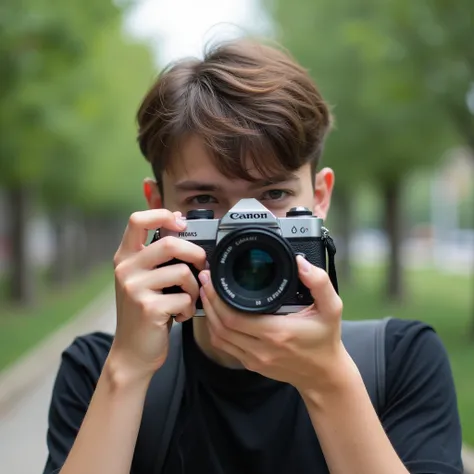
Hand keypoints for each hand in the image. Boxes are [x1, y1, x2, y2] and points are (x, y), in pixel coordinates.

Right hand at [110, 209, 206, 382]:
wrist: (132, 351)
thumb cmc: (145, 311)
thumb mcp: (143, 279)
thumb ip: (156, 256)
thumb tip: (182, 226)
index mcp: (125, 257)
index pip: (137, 220)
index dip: (162, 215)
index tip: (181, 222)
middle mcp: (126, 269)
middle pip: (171, 243)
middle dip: (196, 254)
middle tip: (202, 266)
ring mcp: (135, 288)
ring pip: (183, 272)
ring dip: (195, 287)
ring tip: (189, 298)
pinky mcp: (149, 308)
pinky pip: (185, 297)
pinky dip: (190, 307)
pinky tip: (182, 314)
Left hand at [198, 255, 348, 392]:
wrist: (323, 374)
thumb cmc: (325, 339)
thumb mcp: (331, 308)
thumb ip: (319, 283)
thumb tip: (300, 263)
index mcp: (277, 332)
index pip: (233, 316)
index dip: (217, 297)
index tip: (213, 277)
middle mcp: (262, 348)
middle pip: (220, 325)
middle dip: (209, 300)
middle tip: (205, 279)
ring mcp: (254, 359)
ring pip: (218, 337)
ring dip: (209, 314)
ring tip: (206, 293)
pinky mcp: (251, 364)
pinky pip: (225, 346)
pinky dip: (215, 329)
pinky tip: (214, 314)